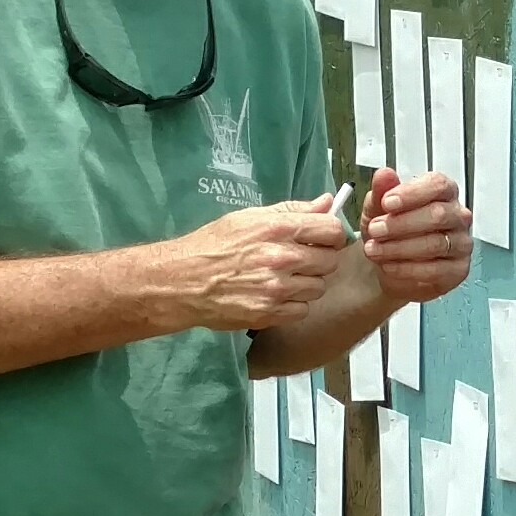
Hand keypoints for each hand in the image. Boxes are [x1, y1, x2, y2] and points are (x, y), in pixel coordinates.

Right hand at [156, 199, 348, 331]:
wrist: (183, 280)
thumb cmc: (214, 244)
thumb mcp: (250, 217)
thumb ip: (292, 210)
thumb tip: (327, 202)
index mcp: (278, 228)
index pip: (331, 230)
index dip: (332, 235)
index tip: (323, 239)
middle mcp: (282, 258)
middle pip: (330, 261)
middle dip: (320, 260)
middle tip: (302, 261)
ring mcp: (277, 288)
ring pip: (318, 288)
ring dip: (307, 284)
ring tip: (285, 279)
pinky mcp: (270, 313)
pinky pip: (302, 310)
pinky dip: (294, 305)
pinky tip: (277, 296)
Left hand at [360, 165, 472, 305]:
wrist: (391, 266)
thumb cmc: (391, 233)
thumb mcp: (378, 209)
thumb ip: (381, 191)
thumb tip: (384, 174)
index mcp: (443, 193)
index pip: (437, 185)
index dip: (412, 193)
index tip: (387, 202)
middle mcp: (457, 216)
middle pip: (438, 214)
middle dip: (401, 223)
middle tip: (375, 229)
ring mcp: (461, 243)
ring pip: (435, 243)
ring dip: (399, 248)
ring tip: (374, 250)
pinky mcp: (458, 270)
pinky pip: (436, 270)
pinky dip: (407, 269)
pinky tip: (389, 265)